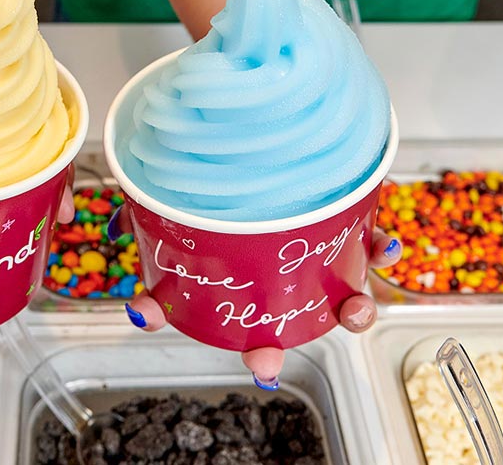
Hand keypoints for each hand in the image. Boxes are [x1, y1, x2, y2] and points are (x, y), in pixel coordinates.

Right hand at [111, 208, 401, 389]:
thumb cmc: (225, 182)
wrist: (266, 133)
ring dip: (352, 312)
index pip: (243, 330)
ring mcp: (323, 266)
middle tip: (262, 361)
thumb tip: (120, 240)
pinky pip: (372, 249)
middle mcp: (289, 286)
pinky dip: (380, 250)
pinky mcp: (352, 235)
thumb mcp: (181, 204)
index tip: (250, 368)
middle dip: (271, 352)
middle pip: (285, 331)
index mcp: (251, 288)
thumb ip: (150, 222)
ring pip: (344, 303)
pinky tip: (381, 246)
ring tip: (352, 310)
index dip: (244, 352)